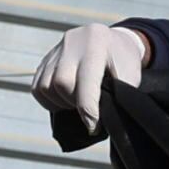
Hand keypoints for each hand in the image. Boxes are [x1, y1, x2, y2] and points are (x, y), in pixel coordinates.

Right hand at [31, 22, 150, 145]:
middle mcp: (73, 42)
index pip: (85, 82)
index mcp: (97, 44)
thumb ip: (116, 95)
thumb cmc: (125, 61)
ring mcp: (57, 49)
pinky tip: (64, 100)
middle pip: (61, 83)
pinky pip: (37, 85)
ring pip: (45, 86)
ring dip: (59, 103)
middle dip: (73, 104)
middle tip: (87, 111)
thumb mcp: (130, 76)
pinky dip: (48, 99)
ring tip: (76, 104)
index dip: (88, 110)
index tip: (93, 127)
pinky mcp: (47, 57)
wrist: (115, 41)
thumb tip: (99, 121)